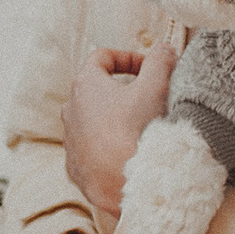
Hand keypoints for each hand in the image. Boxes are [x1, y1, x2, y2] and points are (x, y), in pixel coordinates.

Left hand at [64, 44, 170, 226]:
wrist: (125, 184)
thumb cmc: (136, 131)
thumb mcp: (154, 87)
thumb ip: (159, 62)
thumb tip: (164, 49)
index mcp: (85, 85)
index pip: (102, 57)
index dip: (129, 57)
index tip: (149, 69)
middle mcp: (70, 111)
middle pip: (96, 90)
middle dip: (122, 90)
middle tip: (148, 99)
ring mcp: (70, 140)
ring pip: (92, 122)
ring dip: (114, 121)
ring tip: (140, 130)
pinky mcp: (75, 167)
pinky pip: (92, 151)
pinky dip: (108, 148)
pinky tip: (129, 156)